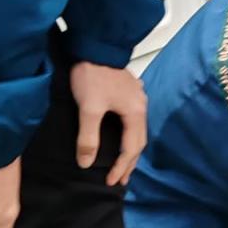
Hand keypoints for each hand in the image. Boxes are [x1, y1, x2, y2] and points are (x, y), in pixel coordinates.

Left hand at [70, 62, 147, 186]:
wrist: (95, 45)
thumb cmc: (93, 75)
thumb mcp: (89, 108)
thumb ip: (88, 137)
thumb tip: (87, 162)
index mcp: (135, 113)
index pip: (131, 148)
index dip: (122, 167)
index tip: (112, 181)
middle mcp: (141, 107)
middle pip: (139, 141)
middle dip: (130, 162)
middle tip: (120, 179)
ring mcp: (137, 98)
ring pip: (137, 130)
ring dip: (130, 149)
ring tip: (122, 162)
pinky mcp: (129, 91)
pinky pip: (133, 120)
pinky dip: (128, 134)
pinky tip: (121, 134)